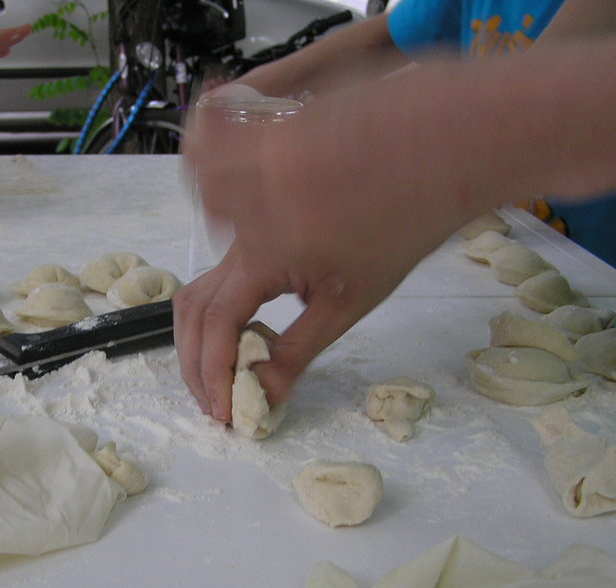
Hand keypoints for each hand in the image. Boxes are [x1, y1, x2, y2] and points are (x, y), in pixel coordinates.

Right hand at [177, 72, 487, 422]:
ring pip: (196, 274)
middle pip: (192, 307)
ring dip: (195, 327)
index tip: (225, 410)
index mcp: (262, 258)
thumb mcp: (349, 300)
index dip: (211, 374)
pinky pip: (209, 244)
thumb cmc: (398, 226)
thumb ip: (296, 350)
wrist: (423, 149)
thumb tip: (263, 394)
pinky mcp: (247, 200)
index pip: (216, 327)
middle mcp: (240, 230)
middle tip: (214, 394)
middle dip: (195, 360)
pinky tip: (237, 307)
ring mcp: (240, 210)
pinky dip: (208, 287)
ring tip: (220, 359)